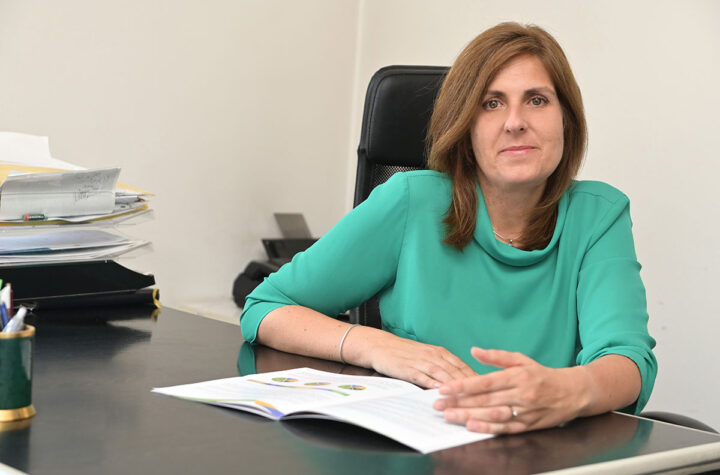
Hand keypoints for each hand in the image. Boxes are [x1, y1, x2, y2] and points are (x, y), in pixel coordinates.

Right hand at [354, 329, 475, 388]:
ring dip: (456, 388)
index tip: (491, 390)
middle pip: (457, 372)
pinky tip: (441, 394)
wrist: (379, 345)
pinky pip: (424, 378)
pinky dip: (434, 386)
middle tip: (486, 398)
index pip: (463, 366)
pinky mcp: (408, 368)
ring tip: (468, 399)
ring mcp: (421, 361)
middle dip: (472, 386)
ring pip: (443, 375)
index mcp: (440, 352)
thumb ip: (442, 367)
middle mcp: (434, 355)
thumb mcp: (426, 356)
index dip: (477, 379)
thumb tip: (460, 381)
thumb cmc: (403, 353)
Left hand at [433, 347, 589, 433]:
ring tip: (449, 416)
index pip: (485, 381)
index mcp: (517, 376)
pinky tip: (472, 427)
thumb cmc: (543, 375)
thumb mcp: (521, 360)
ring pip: (492, 415)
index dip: (463, 385)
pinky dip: (488, 428)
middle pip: (485, 399)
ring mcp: (525, 411)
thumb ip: (497, 356)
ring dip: (469, 416)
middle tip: (439, 404)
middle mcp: (520, 394)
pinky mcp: (528, 425)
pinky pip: (505, 428)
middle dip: (459, 402)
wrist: (574, 392)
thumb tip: (474, 350)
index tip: (445, 388)